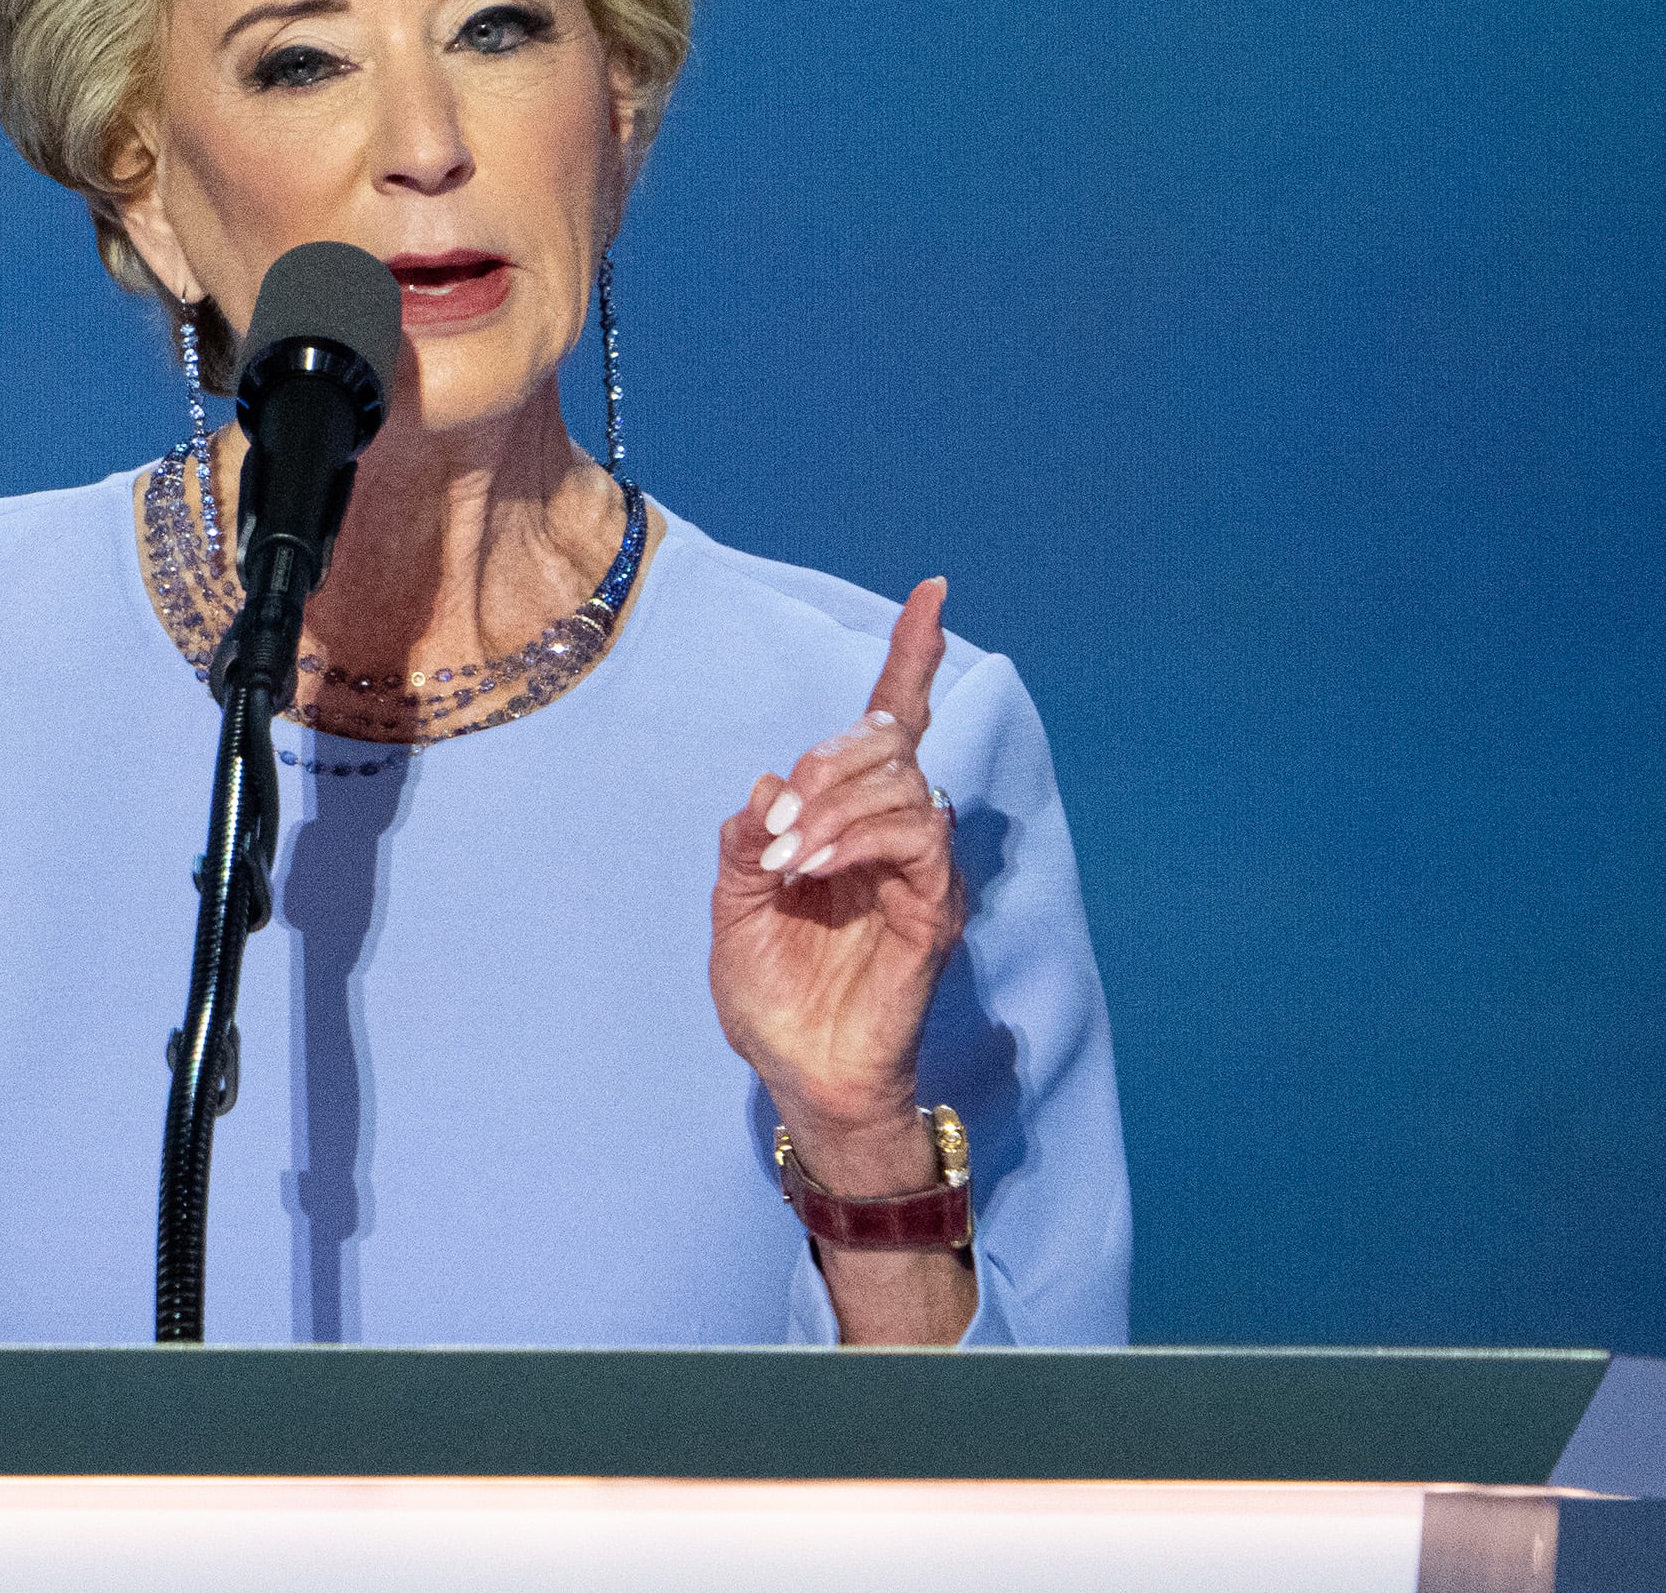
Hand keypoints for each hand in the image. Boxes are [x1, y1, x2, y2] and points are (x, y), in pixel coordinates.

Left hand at [710, 578, 963, 1184]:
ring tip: (787, 856)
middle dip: (829, 759)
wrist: (797, 1073)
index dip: (911, 658)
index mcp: (847, 823)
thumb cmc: (773, 995)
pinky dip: (856, 836)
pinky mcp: (934, 908)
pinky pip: (915, 837)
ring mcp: (921, 870)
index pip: (890, 724)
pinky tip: (812, 864)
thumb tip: (768, 782)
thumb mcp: (732, 904)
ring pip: (903, 783)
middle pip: (889, 742)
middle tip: (777, 818)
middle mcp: (895, 835)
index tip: (932, 592)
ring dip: (834, 803)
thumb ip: (745, 839)